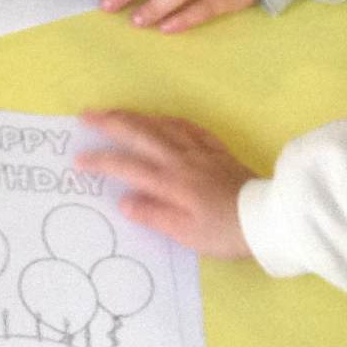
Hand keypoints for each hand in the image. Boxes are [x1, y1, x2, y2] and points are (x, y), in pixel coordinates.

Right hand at [75, 110, 255, 258]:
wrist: (269, 218)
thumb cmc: (226, 232)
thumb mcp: (187, 234)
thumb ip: (154, 216)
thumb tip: (123, 202)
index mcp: (169, 181)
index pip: (126, 166)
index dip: (99, 160)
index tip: (78, 159)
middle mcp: (179, 159)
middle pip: (138, 134)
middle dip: (109, 123)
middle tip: (86, 116)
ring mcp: (198, 150)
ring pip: (160, 125)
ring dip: (134, 116)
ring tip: (115, 112)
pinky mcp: (216, 150)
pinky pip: (189, 127)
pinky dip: (170, 120)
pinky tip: (163, 118)